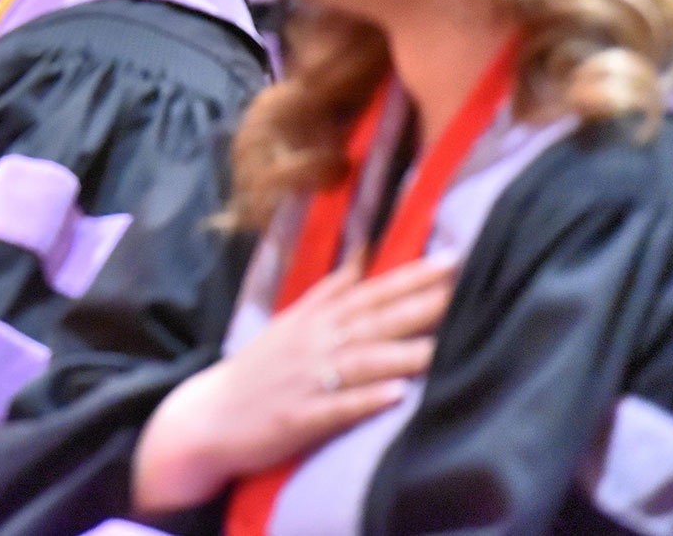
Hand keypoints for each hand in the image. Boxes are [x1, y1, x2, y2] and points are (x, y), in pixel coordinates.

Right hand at [132, 254, 454, 512]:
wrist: (209, 415)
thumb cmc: (259, 369)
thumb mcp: (290, 322)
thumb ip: (330, 291)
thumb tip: (363, 255)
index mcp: (316, 321)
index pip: (370, 294)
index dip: (410, 278)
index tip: (451, 261)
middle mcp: (315, 345)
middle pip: (375, 322)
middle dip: (419, 306)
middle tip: (463, 289)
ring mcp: (308, 381)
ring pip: (362, 362)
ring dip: (403, 353)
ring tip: (444, 346)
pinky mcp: (300, 418)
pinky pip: (337, 408)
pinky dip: (366, 400)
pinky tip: (396, 395)